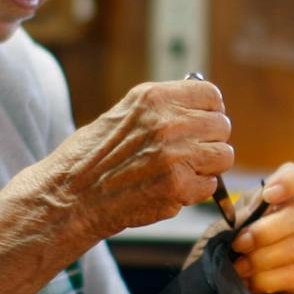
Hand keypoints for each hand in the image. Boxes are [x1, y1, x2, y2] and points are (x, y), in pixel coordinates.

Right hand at [41, 79, 234, 238]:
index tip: (202, 123)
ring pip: (224, 156)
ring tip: (180, 172)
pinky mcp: (178, 186)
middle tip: (189, 154)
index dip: (210, 112)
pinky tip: (170, 190)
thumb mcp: (123, 115)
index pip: (211, 95)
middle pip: (222, 126)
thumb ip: (161, 110)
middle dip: (209, 141)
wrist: (69, 197)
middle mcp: (168, 122)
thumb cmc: (90, 159)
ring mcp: (176, 154)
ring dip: (208, 167)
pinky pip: (211, 185)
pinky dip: (196, 191)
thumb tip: (198, 111)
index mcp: (153, 98)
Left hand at [228, 161, 293, 293]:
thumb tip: (261, 207)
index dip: (291, 181)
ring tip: (238, 268)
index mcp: (267, 204)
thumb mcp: (217, 233)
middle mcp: (287, 226)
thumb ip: (240, 217)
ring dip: (263, 258)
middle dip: (267, 231)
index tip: (269, 195)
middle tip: (239, 244)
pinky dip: (267, 280)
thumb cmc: (209, 260)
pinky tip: (248, 285)